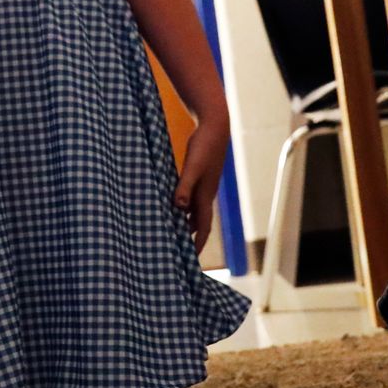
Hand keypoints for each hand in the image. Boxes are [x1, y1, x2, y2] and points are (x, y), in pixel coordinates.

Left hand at [175, 115, 229, 251]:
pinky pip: (189, 198)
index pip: (202, 226)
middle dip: (190, 237)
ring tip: (172, 233)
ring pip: (193, 210)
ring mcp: (203, 185)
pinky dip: (182, 206)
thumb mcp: (192, 167)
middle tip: (179, 251)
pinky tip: (172, 206)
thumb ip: (184, 186)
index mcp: (205, 195)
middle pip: (198, 222)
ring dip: (185, 222)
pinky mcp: (198, 176)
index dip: (197, 243)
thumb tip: (179, 207)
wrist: (214, 128)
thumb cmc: (204, 147)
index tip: (192, 259)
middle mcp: (205, 194)